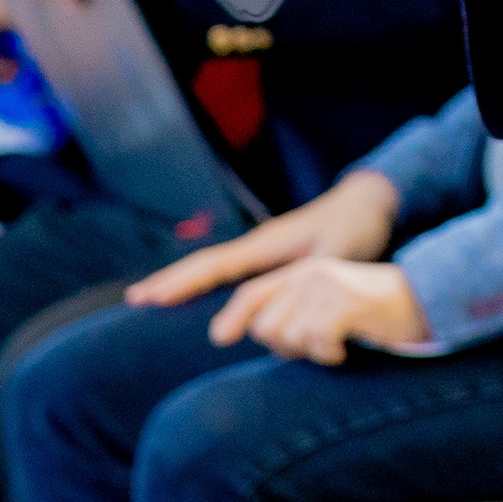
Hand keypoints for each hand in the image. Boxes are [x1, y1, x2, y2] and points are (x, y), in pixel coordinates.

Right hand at [125, 171, 402, 306]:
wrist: (367, 203)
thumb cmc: (356, 228)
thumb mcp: (339, 252)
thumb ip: (315, 274)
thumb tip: (289, 298)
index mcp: (266, 244)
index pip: (215, 265)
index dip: (183, 282)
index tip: (151, 296)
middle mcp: (257, 246)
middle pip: (204, 264)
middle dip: (170, 280)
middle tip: (134, 298)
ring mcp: (262, 250)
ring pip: (212, 266)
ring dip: (182, 281)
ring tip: (151, 297)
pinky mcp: (270, 257)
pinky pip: (228, 271)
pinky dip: (205, 281)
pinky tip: (197, 296)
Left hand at [208, 258, 431, 362]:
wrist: (423, 299)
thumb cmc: (373, 311)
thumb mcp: (328, 304)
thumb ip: (295, 311)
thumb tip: (258, 333)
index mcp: (303, 271)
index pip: (253, 294)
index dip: (232, 317)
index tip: (219, 337)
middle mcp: (311, 273)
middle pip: (265, 326)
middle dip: (285, 345)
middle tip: (317, 345)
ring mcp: (329, 287)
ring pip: (289, 337)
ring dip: (310, 352)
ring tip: (334, 344)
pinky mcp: (347, 303)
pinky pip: (318, 342)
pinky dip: (330, 354)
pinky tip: (346, 349)